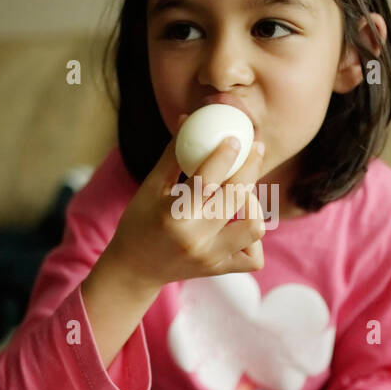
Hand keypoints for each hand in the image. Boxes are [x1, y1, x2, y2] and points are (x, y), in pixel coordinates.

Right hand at [107, 113, 266, 290]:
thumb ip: (173, 155)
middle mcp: (195, 238)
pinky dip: (253, 239)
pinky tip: (240, 223)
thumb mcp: (150, 187)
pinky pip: (253, 257)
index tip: (235, 138)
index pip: (206, 180)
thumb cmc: (140, 221)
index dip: (224, 155)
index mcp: (173, 215)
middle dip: (250, 168)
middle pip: (236, 198)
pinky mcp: (220, 270)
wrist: (135, 268)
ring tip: (243, 194)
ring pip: (254, 228)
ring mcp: (211, 257)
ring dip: (254, 206)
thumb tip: (188, 120)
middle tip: (255, 149)